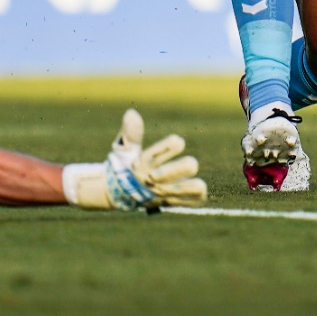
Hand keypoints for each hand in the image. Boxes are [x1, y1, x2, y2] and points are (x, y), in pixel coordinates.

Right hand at [63, 109, 206, 211]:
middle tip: (182, 167)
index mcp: (147, 162)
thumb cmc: (124, 165)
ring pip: (196, 187)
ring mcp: (166, 192)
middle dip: (185, 165)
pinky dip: (198, 195)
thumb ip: (131, 132)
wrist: (118, 194)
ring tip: (190, 182)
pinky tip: (192, 190)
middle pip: (189, 166)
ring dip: (195, 184)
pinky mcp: (173, 202)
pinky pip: (197, 199)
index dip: (174, 145)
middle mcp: (158, 178)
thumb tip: (132, 113)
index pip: (173, 146)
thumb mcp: (123, 148)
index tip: (174, 144)